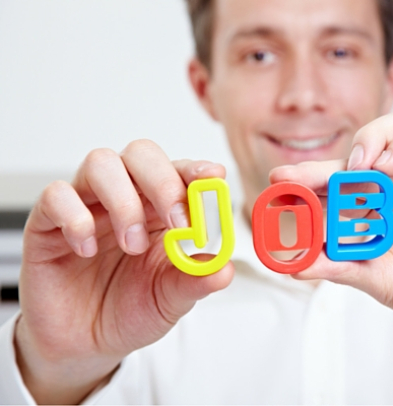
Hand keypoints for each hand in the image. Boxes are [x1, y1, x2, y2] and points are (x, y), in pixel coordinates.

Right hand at [16, 140, 233, 403]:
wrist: (83, 346)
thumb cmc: (129, 312)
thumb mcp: (170, 301)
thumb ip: (196, 281)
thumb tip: (225, 268)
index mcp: (160, 210)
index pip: (179, 171)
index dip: (196, 169)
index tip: (214, 178)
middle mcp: (126, 199)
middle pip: (141, 154)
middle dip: (164, 181)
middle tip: (176, 220)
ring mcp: (87, 207)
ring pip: (101, 163)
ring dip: (124, 200)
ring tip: (134, 245)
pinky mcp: (48, 223)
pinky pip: (56, 196)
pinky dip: (76, 218)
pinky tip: (87, 249)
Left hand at [270, 107, 392, 381]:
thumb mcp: (385, 282)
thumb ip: (344, 268)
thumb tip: (295, 263)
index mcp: (388, 212)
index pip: (345, 183)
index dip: (311, 179)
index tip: (277, 184)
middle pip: (366, 151)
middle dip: (329, 161)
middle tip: (298, 176)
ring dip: (370, 141)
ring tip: (353, 169)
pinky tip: (386, 166)